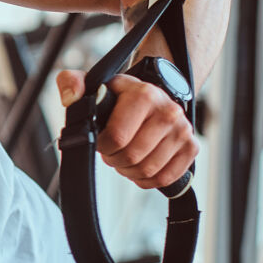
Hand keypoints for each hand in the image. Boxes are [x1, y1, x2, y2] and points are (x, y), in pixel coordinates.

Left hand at [56, 68, 197, 189]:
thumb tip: (71, 98)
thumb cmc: (118, 96)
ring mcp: (183, 130)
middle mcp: (168, 112)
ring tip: (123, 157)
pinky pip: (165, 178)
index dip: (102, 145)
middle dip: (114, 159)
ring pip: (148, 170)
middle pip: (132, 156)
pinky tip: (138, 167)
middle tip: (111, 151)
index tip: (100, 140)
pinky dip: (147, 179)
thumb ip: (71, 83)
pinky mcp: (191, 147)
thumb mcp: (92, 84)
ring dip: (129, 170)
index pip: (117, 137)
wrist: (151, 96)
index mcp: (144, 95)